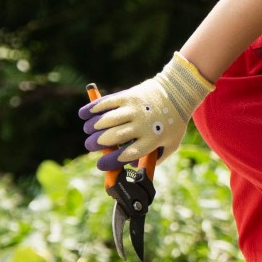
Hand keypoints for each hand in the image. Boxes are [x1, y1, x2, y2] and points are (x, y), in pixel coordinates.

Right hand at [80, 52, 214, 169]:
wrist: (177, 93)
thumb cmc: (173, 122)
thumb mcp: (171, 143)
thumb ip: (156, 158)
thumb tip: (134, 168)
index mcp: (153, 139)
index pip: (129, 154)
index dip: (112, 161)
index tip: (101, 165)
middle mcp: (142, 124)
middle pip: (114, 137)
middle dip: (97, 143)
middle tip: (90, 146)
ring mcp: (134, 109)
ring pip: (107, 120)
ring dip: (93, 127)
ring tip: (87, 130)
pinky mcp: (128, 96)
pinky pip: (107, 103)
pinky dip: (93, 108)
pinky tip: (84, 114)